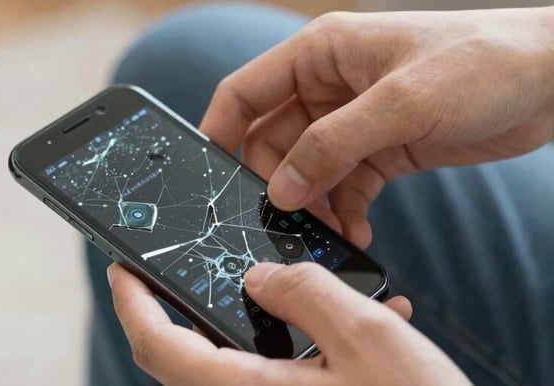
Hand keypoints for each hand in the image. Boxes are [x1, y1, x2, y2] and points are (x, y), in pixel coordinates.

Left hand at [108, 262, 470, 385]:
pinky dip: (295, 348)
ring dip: (251, 323)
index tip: (121, 267)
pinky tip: (344, 327)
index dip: (130, 301)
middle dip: (181, 307)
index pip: (157, 344)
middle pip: (185, 355)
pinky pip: (274, 380)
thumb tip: (261, 277)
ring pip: (233, 365)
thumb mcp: (368, 339)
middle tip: (189, 268)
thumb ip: (307, 293)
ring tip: (285, 287)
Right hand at [200, 7, 553, 247]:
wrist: (551, 81)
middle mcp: (327, 87)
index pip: (245, 93)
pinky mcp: (379, 149)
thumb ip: (333, 146)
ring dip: (309, 204)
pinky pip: (341, 185)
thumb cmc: (481, 63)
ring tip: (325, 232)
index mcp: (319, 55)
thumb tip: (281, 191)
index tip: (204, 177)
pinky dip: (341, 210)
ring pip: (304, 170)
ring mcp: (352, 120)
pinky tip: (355, 229)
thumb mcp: (401, 103)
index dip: (218, 133)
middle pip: (271, 142)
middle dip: (273, 184)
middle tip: (282, 222)